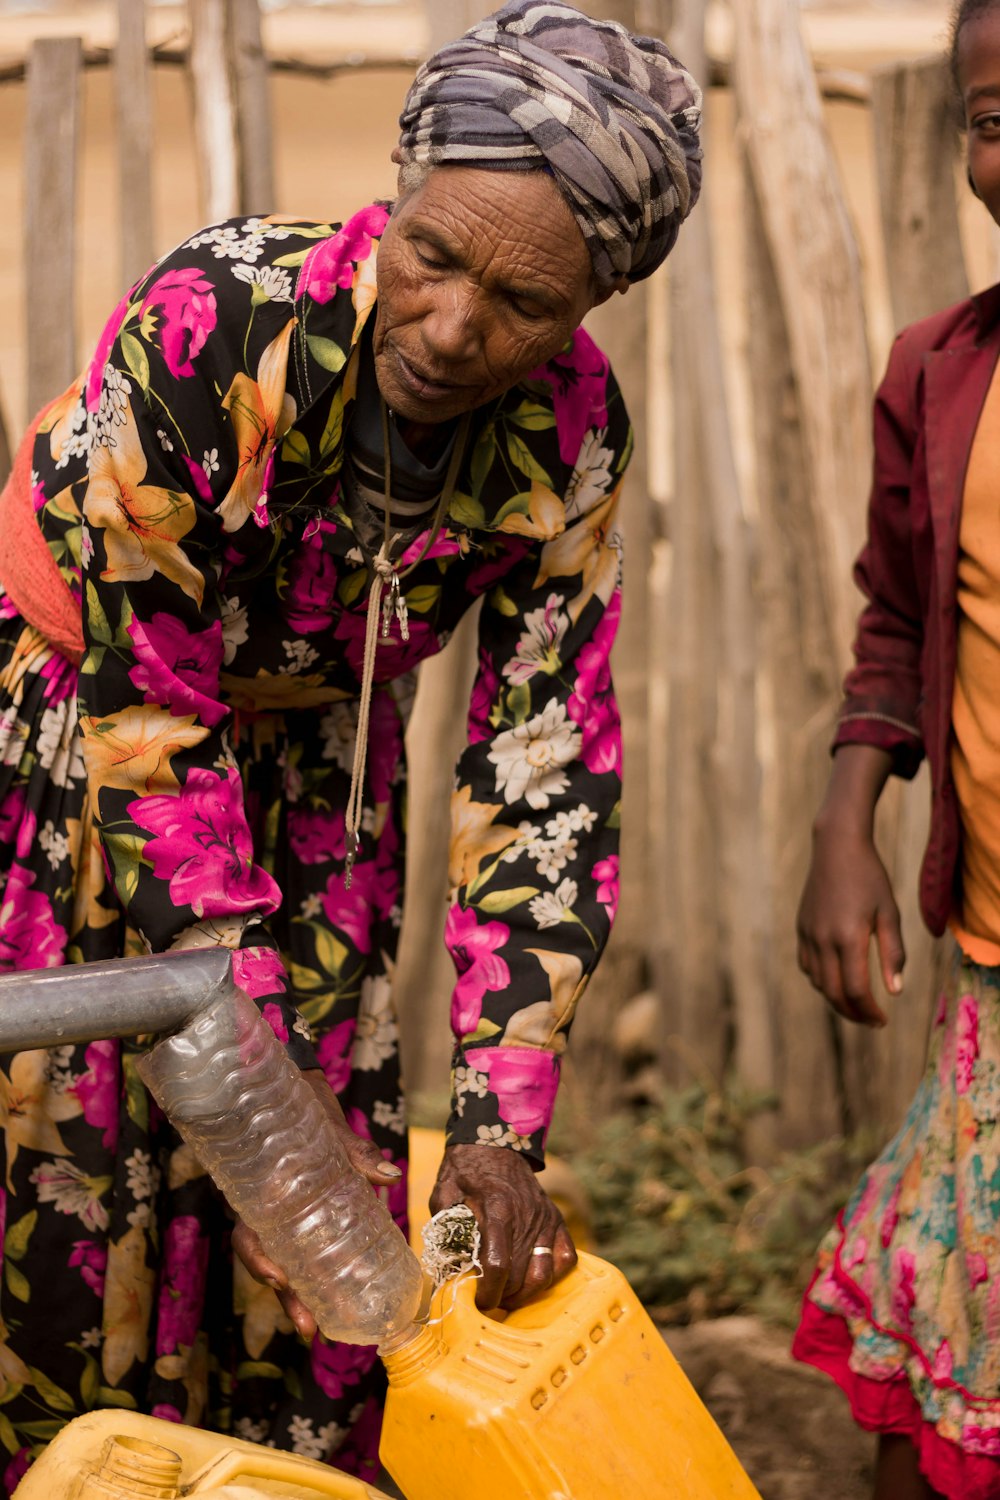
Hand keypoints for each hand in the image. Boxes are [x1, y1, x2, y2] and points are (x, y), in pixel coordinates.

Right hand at [231, 1068, 401, 1340]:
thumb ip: (354, 1149)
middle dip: (284, 1296)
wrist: (297, 1081)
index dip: (260, 1262)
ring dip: (298, 1293)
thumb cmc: (301, 1101)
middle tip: (308, 1325)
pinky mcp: (303, 1210)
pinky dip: (315, 1269)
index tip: (280, 1280)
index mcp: (258, 1188)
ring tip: (318, 1325)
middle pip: (266, 1260)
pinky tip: (336, 1290)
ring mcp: (282, 1212)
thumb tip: (390, 1175)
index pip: (248, 1234)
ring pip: (283, 1260)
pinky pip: (303, 1244)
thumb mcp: (326, 1122)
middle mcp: (264, 1207)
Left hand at [431, 1143, 576, 1311]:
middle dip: (503, 1296)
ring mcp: (546, 1219)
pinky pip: (566, 1258)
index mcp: (497, 1209)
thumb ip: (444, 1227)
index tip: (478, 1302)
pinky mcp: (557, 1219)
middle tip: (488, 1298)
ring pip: (545, 1273)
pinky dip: (552, 1275)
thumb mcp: (445, 1192)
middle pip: (520, 1275)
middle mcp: (527, 1216)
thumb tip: (445, 1265)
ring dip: (526, 1292)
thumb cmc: (466, 1170)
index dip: (488, 1293)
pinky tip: (533, 1277)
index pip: (498, 1265)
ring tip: (508, 1294)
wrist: (495, 1142)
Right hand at [796, 822, 903, 1027]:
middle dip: (853, 1013)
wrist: (837, 847)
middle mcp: (823, 939)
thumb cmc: (870, 877)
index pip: (856, 990)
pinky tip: (838, 978)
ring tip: (858, 1003)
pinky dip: (822, 980)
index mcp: (849, 937)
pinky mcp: (801, 928)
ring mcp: (808, 934)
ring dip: (837, 998)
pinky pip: (807, 965)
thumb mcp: (889, 913)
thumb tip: (895, 991)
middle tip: (871, 1021)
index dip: (869, 1012)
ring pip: (818, 982)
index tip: (883, 1020)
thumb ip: (893, 953)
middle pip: (834, 993)